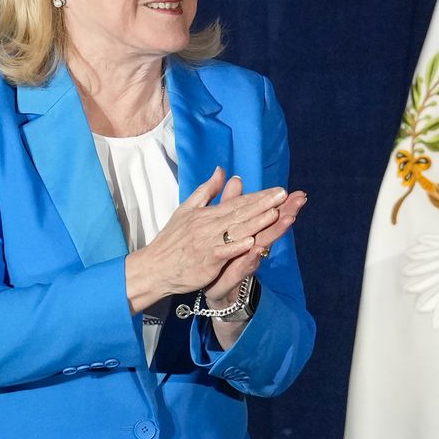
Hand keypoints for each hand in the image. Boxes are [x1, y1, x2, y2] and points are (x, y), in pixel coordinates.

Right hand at [124, 167, 287, 311]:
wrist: (154, 267)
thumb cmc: (172, 240)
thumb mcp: (187, 209)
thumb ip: (207, 190)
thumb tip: (222, 170)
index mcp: (207, 214)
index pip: (238, 203)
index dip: (259, 196)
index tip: (279, 191)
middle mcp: (209, 226)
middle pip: (240, 213)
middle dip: (264, 204)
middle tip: (284, 195)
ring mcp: (208, 243)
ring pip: (236, 230)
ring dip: (256, 221)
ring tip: (275, 213)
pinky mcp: (206, 261)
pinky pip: (223, 252)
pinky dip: (237, 247)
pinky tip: (252, 241)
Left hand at [206, 181, 304, 305]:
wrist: (212, 287)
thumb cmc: (223, 255)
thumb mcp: (224, 225)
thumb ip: (230, 203)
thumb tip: (236, 179)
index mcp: (251, 231)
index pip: (268, 213)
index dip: (282, 203)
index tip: (297, 191)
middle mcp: (253, 245)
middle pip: (272, 226)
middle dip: (287, 212)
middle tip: (300, 200)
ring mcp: (246, 260)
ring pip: (263, 244)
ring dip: (275, 232)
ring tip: (288, 218)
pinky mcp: (234, 275)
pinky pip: (243, 266)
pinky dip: (250, 258)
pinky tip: (257, 250)